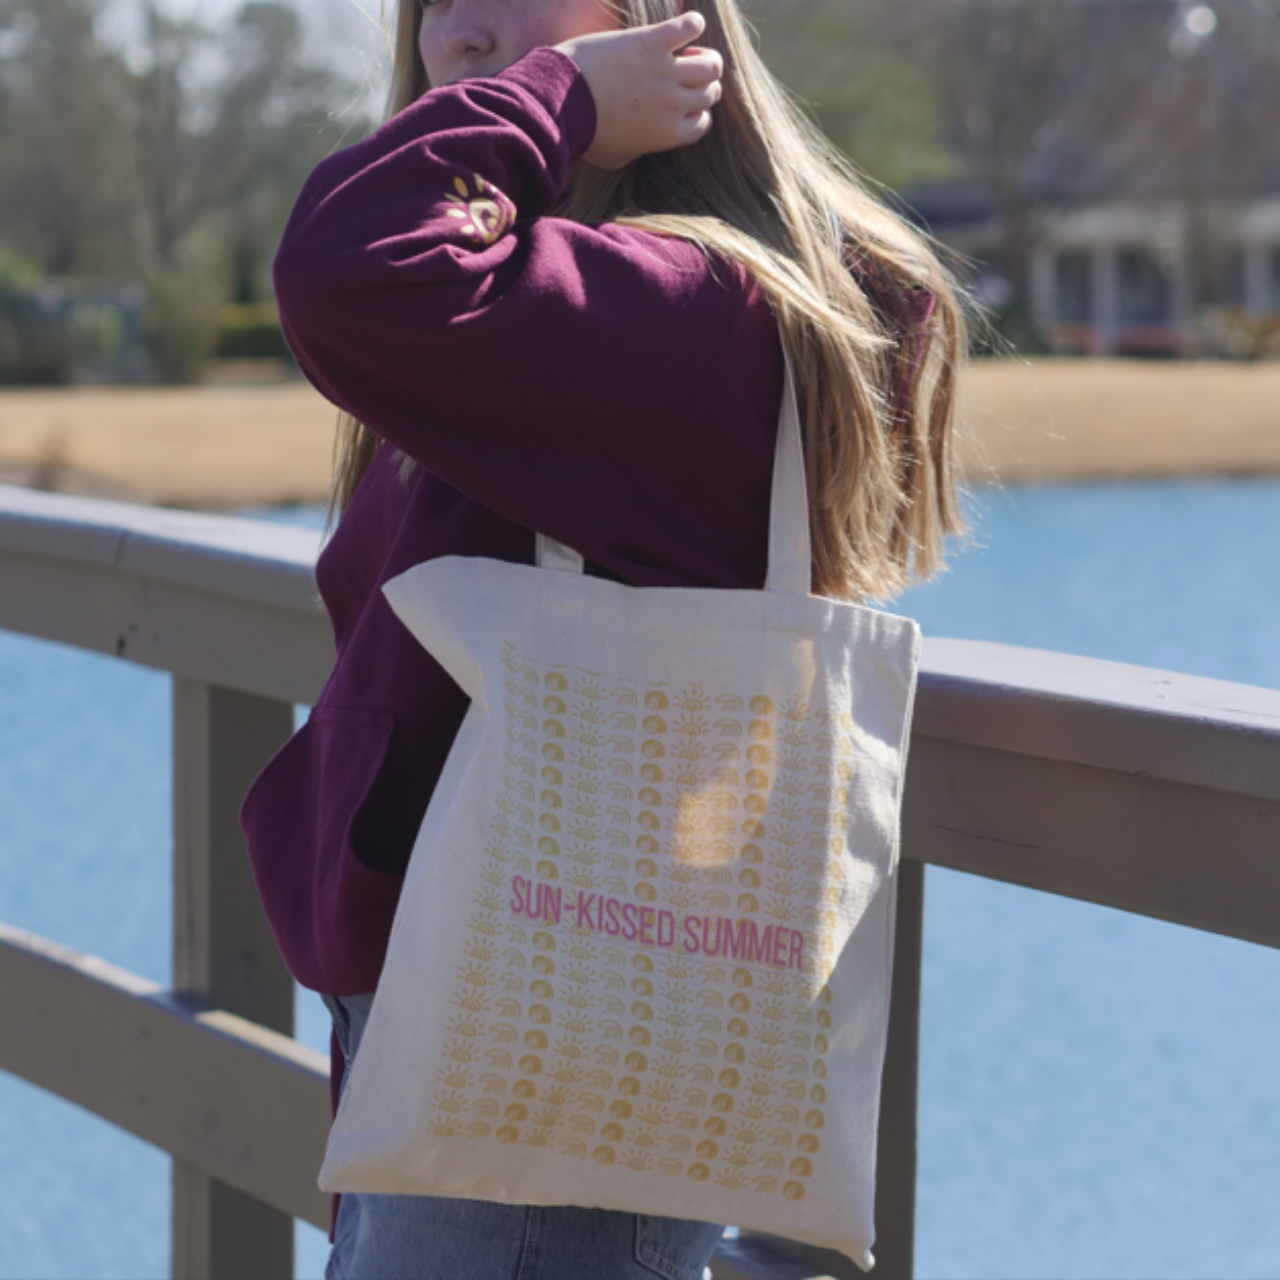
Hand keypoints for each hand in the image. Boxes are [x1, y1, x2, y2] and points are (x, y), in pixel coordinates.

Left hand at [556, 14, 722, 170]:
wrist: (562, 103)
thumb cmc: (584, 134)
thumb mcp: (614, 158)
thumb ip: (637, 151)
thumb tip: (641, 146)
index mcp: (668, 135)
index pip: (703, 123)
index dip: (697, 113)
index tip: (684, 104)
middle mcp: (674, 105)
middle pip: (710, 93)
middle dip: (703, 85)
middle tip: (685, 74)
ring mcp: (666, 72)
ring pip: (711, 64)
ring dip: (705, 57)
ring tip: (689, 52)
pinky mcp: (653, 43)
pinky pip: (690, 27)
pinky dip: (693, 24)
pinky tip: (688, 24)